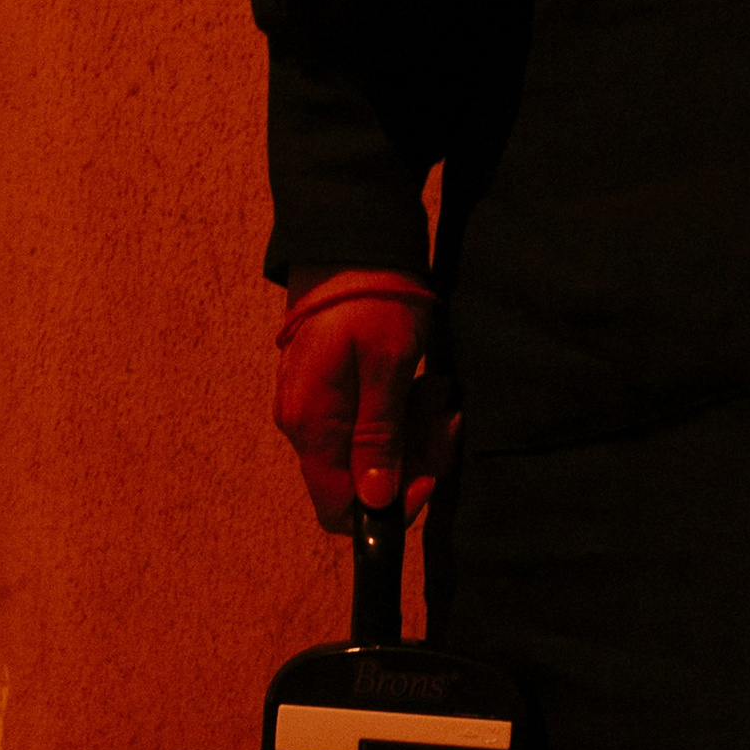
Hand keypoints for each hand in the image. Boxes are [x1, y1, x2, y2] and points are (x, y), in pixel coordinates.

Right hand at [273, 284, 461, 533]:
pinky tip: (420, 385)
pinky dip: (398, 415)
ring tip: (437, 389)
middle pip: (360, 483)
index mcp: (313, 428)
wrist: (350, 239)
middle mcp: (303, 427)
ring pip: (368, 454)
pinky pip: (363, 425)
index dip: (386, 510)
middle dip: (411, 461)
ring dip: (413, 433)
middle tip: (445, 417)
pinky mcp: (324, 391)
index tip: (428, 478)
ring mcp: (311, 409)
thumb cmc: (373, 297)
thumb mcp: (387, 368)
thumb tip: (375, 501)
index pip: (339, 509)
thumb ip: (379, 438)